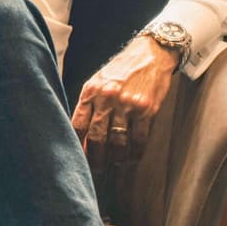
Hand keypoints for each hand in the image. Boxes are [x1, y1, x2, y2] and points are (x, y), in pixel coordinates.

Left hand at [72, 35, 178, 171]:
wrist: (150, 54)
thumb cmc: (121, 70)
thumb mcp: (98, 80)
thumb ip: (89, 103)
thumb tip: (81, 133)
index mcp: (90, 91)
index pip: (78, 124)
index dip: (77, 145)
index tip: (77, 159)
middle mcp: (106, 98)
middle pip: (96, 137)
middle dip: (95, 158)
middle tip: (96, 171)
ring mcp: (127, 104)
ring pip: (118, 142)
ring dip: (116, 159)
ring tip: (114, 166)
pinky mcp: (146, 109)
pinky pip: (139, 138)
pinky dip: (135, 152)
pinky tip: (132, 158)